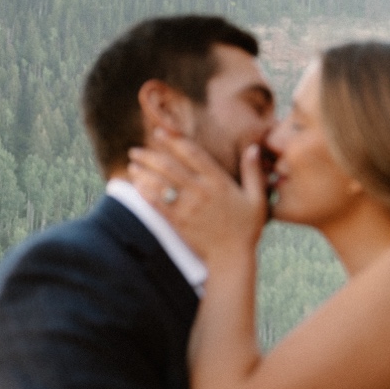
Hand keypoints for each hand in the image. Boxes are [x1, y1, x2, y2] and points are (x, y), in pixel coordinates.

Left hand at [127, 132, 266, 265]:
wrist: (232, 256)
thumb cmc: (247, 227)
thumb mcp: (257, 198)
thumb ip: (253, 172)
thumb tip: (252, 148)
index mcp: (219, 182)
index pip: (193, 154)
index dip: (174, 141)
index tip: (160, 132)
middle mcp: (201, 191)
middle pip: (169, 166)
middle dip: (149, 155)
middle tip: (135, 150)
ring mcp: (187, 207)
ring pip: (159, 183)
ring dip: (142, 172)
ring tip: (132, 165)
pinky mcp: (178, 222)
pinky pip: (156, 204)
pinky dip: (144, 192)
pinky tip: (136, 185)